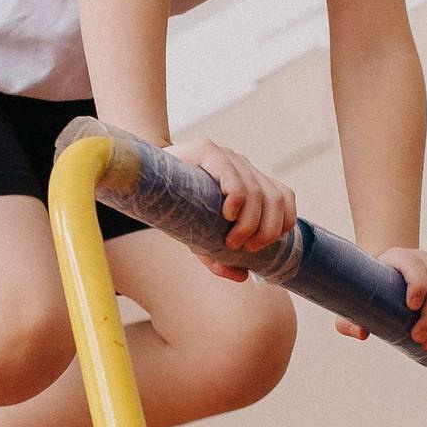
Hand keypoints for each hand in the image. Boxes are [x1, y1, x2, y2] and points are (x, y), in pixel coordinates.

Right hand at [170, 139, 297, 274]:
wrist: (142, 178)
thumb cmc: (177, 208)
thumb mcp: (201, 237)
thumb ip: (220, 258)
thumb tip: (243, 276)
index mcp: (249, 180)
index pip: (284, 197)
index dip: (283, 223)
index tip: (263, 245)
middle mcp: (243, 166)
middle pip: (274, 198)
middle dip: (267, 230)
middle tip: (246, 248)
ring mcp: (226, 157)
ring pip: (257, 191)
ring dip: (250, 223)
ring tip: (232, 241)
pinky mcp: (207, 150)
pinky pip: (232, 174)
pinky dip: (236, 198)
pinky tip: (228, 215)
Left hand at [337, 246, 426, 348]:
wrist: (393, 272)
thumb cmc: (371, 290)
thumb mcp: (353, 304)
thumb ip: (348, 321)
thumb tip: (361, 333)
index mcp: (398, 257)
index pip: (414, 266)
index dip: (417, 285)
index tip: (412, 307)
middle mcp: (424, 257)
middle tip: (419, 339)